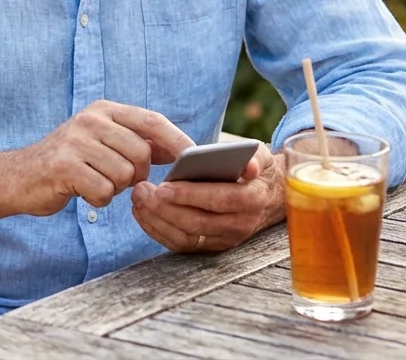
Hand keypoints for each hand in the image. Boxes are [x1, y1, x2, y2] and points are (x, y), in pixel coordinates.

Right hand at [11, 100, 194, 216]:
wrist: (18, 177)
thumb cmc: (69, 163)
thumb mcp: (101, 142)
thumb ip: (136, 141)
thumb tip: (180, 150)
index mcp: (103, 109)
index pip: (151, 120)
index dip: (176, 139)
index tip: (194, 157)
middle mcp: (90, 120)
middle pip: (141, 152)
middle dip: (137, 174)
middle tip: (117, 179)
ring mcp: (75, 142)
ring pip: (124, 174)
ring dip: (115, 188)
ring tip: (95, 181)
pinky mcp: (64, 166)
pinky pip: (103, 191)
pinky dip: (98, 199)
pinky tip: (82, 191)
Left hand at [130, 142, 285, 252]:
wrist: (267, 198)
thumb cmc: (254, 171)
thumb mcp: (260, 157)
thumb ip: (253, 158)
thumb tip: (247, 165)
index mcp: (251, 200)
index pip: (219, 200)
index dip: (189, 195)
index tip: (163, 187)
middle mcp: (239, 225)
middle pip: (197, 223)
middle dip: (164, 208)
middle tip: (141, 191)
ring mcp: (224, 239)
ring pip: (185, 237)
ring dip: (156, 220)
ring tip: (137, 199)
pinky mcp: (210, 247)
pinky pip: (180, 244)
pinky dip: (157, 230)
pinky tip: (142, 212)